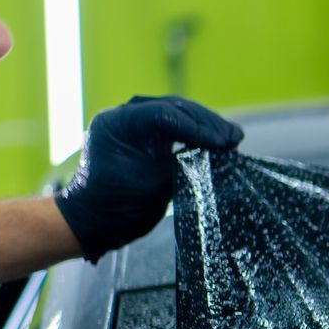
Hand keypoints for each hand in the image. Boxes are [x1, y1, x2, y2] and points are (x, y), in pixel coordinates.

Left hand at [54, 96, 242, 260]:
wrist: (94, 221)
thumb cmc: (118, 205)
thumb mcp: (153, 184)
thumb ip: (182, 163)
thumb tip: (215, 152)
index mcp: (116, 124)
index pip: (163, 114)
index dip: (196, 127)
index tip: (221, 142)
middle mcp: (122, 117)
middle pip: (172, 107)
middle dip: (206, 122)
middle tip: (234, 137)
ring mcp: (132, 124)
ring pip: (176, 113)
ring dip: (204, 125)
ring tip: (232, 138)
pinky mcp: (143, 135)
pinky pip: (173, 126)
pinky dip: (195, 133)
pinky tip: (216, 141)